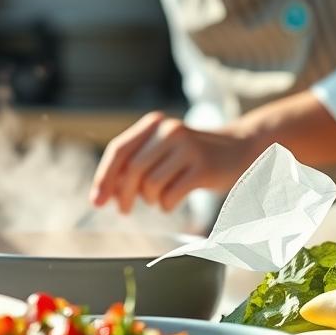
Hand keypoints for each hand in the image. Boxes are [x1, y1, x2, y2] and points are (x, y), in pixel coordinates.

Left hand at [90, 112, 256, 213]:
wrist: (239, 149)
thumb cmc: (191, 156)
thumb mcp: (161, 151)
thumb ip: (133, 166)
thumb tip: (104, 193)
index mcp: (154, 123)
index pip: (118, 150)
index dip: (103, 178)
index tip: (96, 201)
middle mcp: (169, 130)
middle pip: (132, 169)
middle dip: (123, 195)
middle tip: (124, 210)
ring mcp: (187, 147)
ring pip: (151, 184)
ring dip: (149, 200)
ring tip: (157, 199)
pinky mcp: (202, 167)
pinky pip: (170, 195)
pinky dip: (166, 205)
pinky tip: (171, 201)